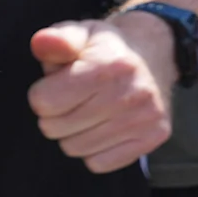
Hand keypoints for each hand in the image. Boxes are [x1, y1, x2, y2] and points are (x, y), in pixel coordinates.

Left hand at [28, 16, 176, 172]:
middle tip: (73, 100)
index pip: (43, 103)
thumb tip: (43, 43)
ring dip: (73, 134)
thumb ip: (56, 39)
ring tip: (89, 113)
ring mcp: (145, 119)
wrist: (155, 55)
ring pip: (75, 148)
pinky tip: (104, 129)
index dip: (42, 94)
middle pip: (55, 128)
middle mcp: (130, 95)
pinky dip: (95, 150)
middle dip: (55, 115)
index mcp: (107, 68)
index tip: (58, 84)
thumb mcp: (79, 33)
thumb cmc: (105, 48)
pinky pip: (100, 163)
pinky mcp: (154, 136)